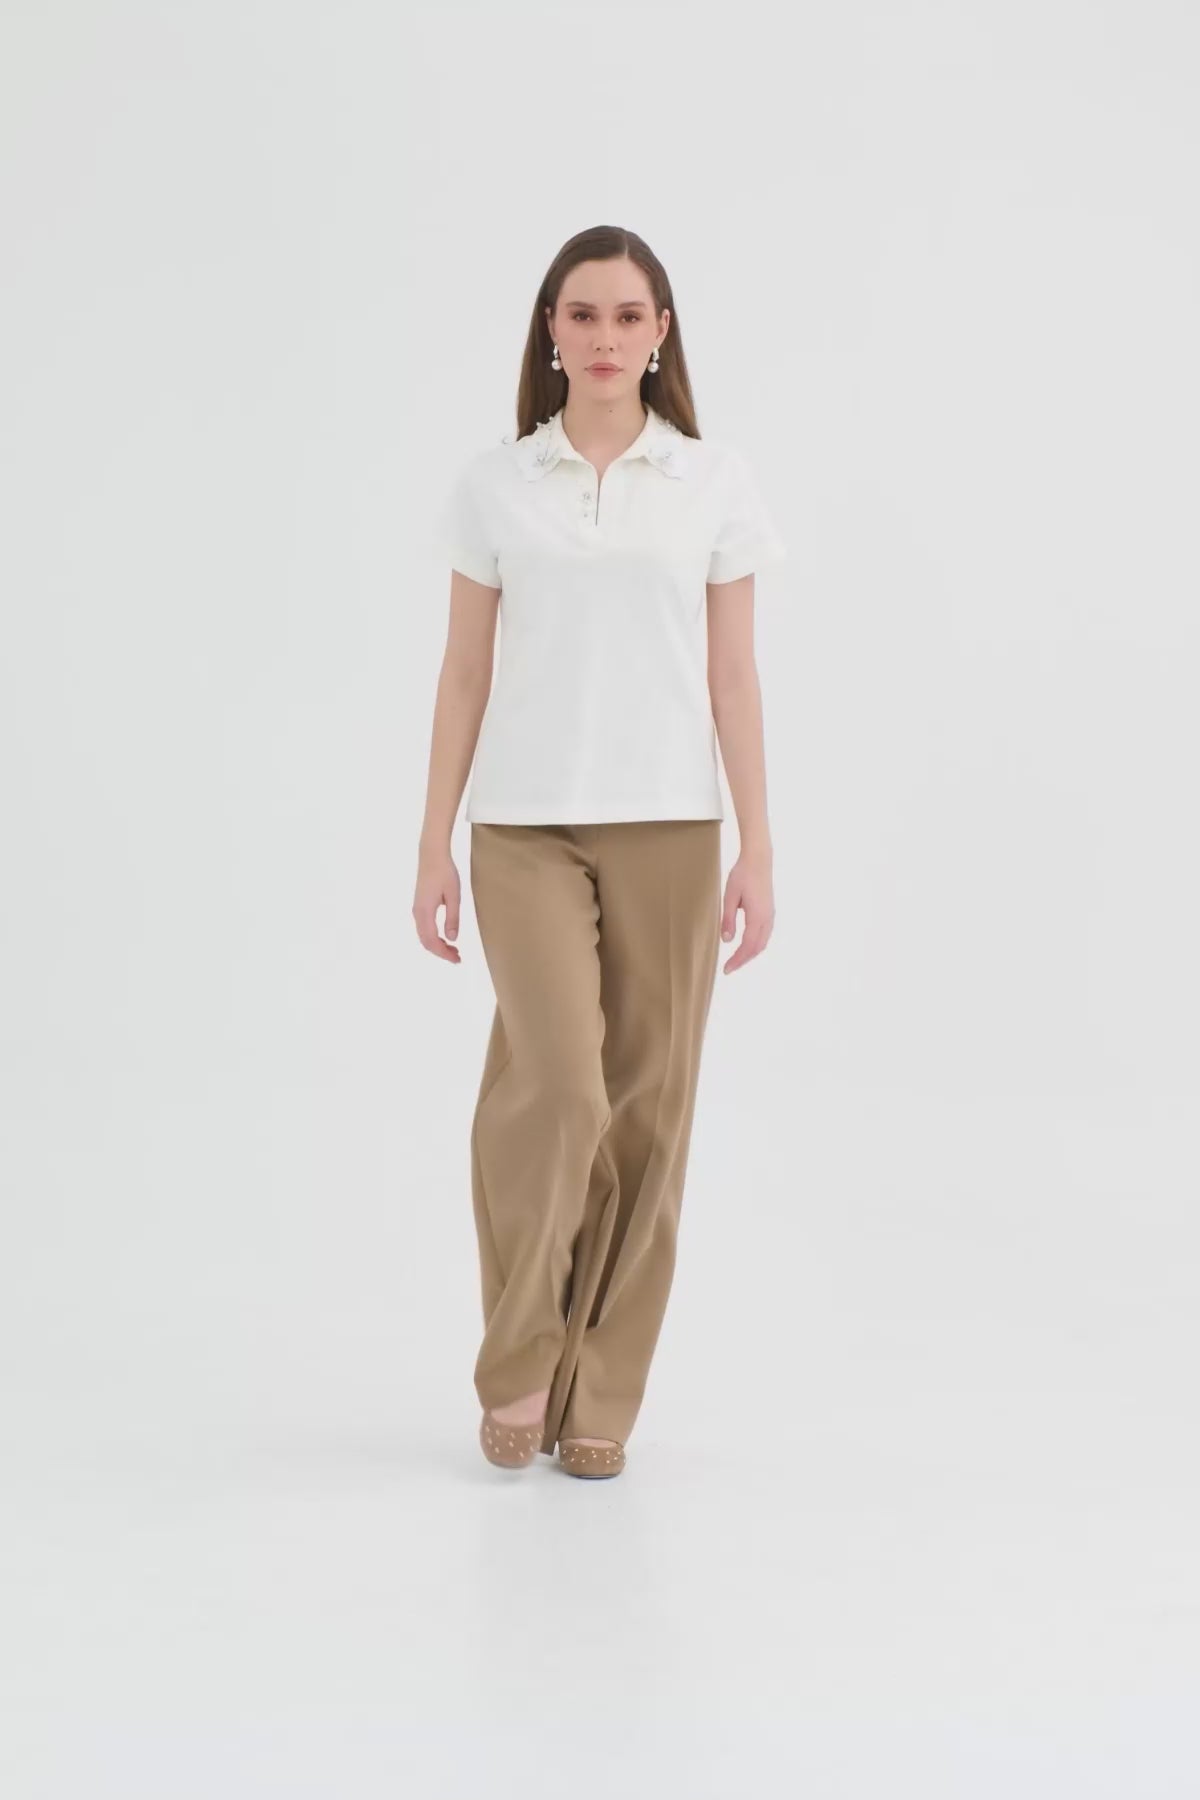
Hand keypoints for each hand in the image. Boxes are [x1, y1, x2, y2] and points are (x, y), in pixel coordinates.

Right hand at [413, 846, 461, 963]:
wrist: (431, 855)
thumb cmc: (445, 872)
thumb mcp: (454, 895)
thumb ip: (452, 918)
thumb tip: (452, 939)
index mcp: (425, 911)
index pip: (432, 941)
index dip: (444, 954)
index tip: (457, 959)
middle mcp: (417, 913)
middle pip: (426, 942)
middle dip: (441, 952)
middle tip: (458, 957)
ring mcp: (416, 909)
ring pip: (424, 936)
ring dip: (437, 946)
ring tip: (454, 950)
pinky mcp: (419, 906)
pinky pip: (424, 928)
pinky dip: (433, 937)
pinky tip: (445, 937)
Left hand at [720, 849, 773, 972]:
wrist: (759, 859)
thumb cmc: (742, 875)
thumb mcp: (729, 897)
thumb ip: (728, 919)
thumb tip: (727, 940)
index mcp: (757, 916)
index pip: (747, 946)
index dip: (737, 960)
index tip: (726, 970)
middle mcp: (767, 918)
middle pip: (757, 948)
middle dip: (743, 960)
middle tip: (729, 968)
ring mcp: (770, 915)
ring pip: (763, 942)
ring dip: (750, 953)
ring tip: (737, 960)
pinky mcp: (769, 911)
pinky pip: (765, 934)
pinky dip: (756, 944)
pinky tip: (747, 945)